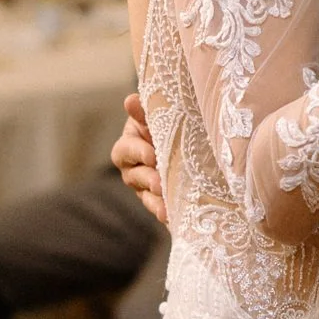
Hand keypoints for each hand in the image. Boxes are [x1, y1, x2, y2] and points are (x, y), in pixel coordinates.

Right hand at [112, 90, 167, 221]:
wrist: (194, 139)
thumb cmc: (173, 122)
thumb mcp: (159, 115)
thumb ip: (145, 111)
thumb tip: (130, 101)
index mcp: (131, 144)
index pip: (124, 150)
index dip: (136, 152)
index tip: (151, 155)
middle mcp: (135, 167)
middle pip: (134, 176)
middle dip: (147, 179)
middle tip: (159, 183)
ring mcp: (147, 186)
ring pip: (146, 196)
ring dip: (155, 202)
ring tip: (165, 207)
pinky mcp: (161, 200)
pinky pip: (160, 209)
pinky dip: (165, 213)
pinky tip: (171, 217)